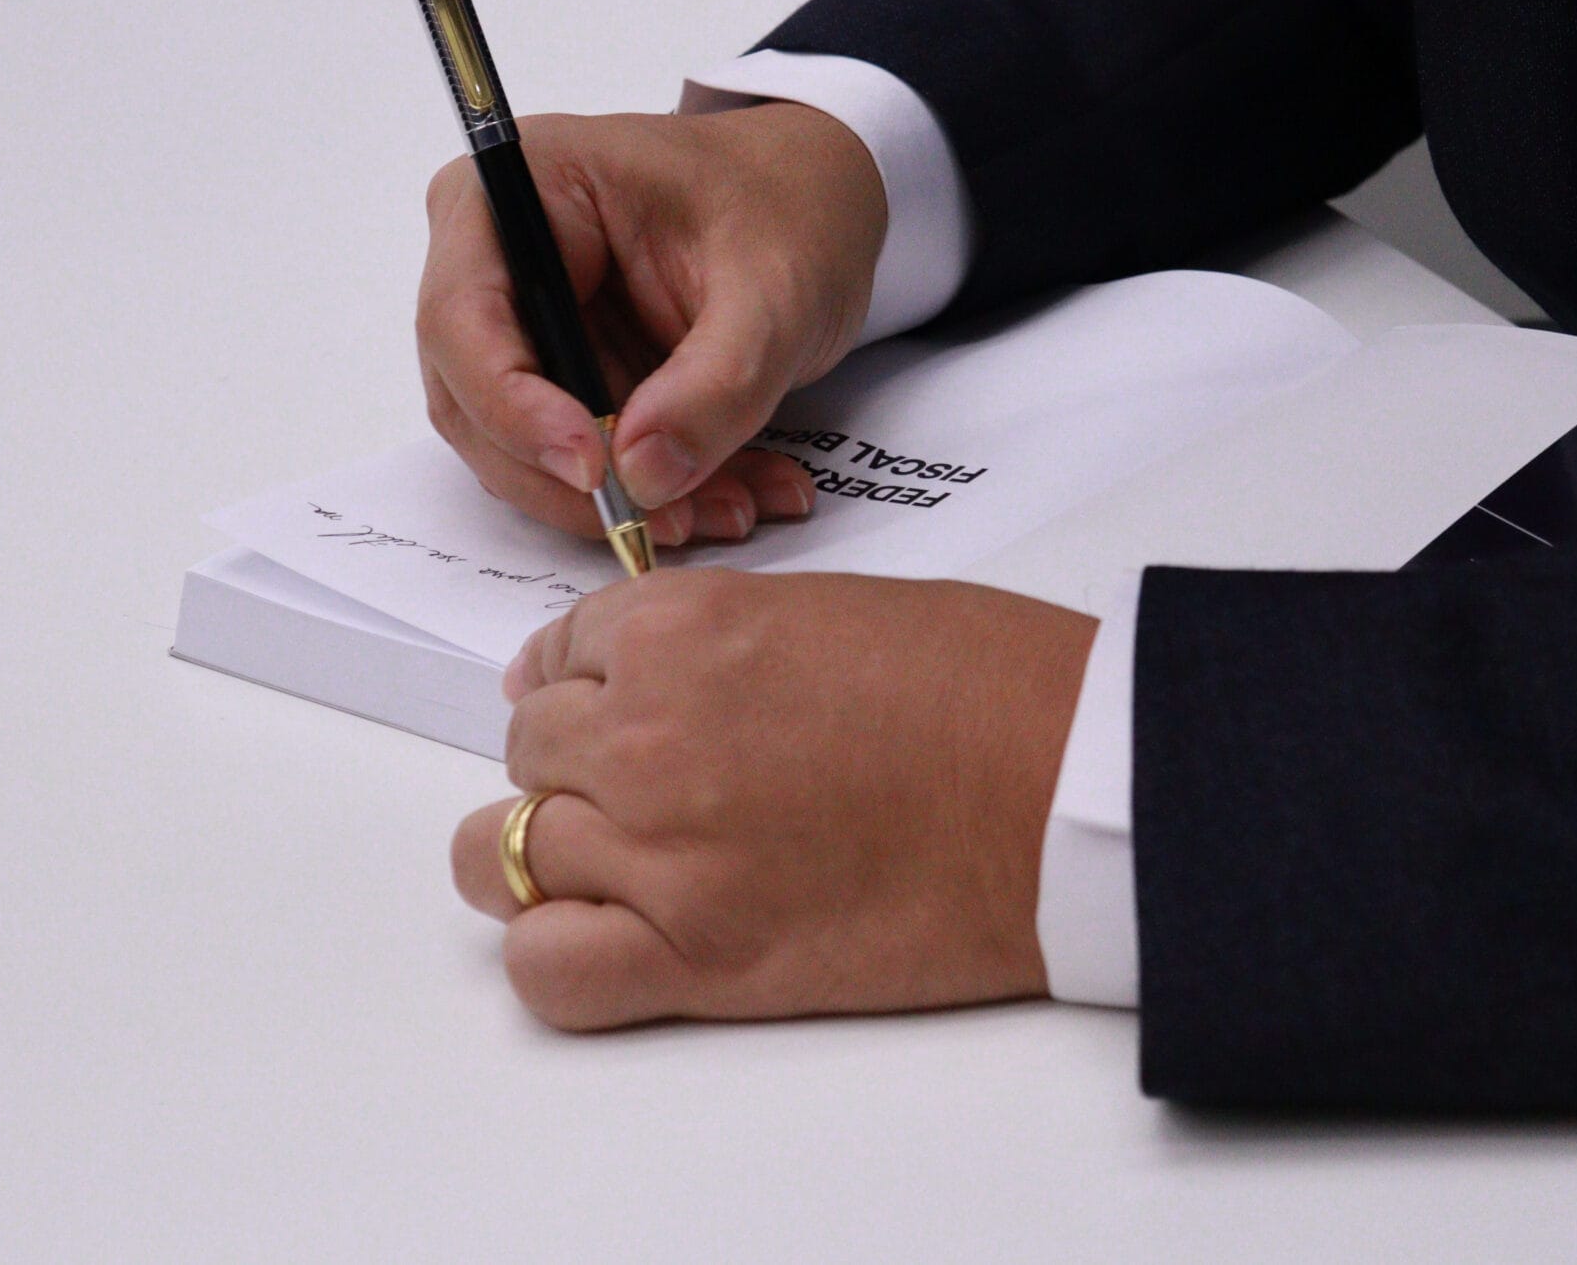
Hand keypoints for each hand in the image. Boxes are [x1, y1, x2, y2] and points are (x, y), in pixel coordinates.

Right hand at [416, 102, 884, 548]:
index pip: (464, 317)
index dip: (514, 407)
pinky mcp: (564, 376)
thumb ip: (716, 380)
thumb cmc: (790, 203)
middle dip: (574, 478)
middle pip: (477, 399)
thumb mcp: (777, 287)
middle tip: (668, 518)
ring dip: (624, 496)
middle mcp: (498, 255)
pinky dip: (654, 490)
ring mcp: (525, 322)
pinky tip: (732, 492)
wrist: (822, 201)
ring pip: (526, 448)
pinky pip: (581, 457)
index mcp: (524, 185)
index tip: (593, 467)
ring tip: (731, 505)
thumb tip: (643, 473)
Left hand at [450, 570, 1098, 1028]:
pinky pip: (549, 969)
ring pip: (504, 855)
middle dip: (577, 767)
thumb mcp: (823, 607)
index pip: (557, 656)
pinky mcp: (701, 958)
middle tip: (657, 787)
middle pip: (529, 754)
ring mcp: (663, 851)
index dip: (586, 686)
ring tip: (629, 863)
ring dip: (554, 855)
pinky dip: (559, 955)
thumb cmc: (988, 686)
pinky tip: (616, 937)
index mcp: (680, 630)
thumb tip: (617, 667)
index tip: (614, 708)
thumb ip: (705, 638)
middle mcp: (646, 733)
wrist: (1073, 787)